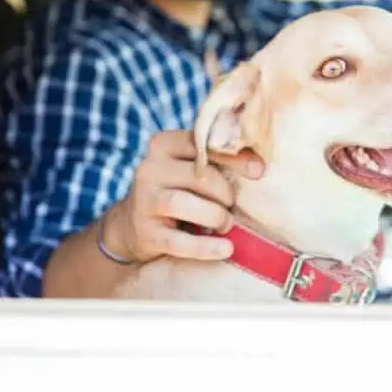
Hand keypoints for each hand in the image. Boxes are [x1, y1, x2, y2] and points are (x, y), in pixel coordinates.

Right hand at [100, 129, 263, 263]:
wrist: (132, 226)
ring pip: (182, 203)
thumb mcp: (189, 168)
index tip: (259, 171)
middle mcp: (149, 169)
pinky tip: (225, 248)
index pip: (200, 143)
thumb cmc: (176, 189)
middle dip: (224, 192)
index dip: (233, 157)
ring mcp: (143, 202)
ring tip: (225, 224)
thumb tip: (258, 165)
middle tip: (233, 205)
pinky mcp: (145, 233)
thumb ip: (217, 159)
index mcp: (163, 145)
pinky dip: (205, 246)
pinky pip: (177, 241)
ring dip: (214, 215)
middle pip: (197, 175)